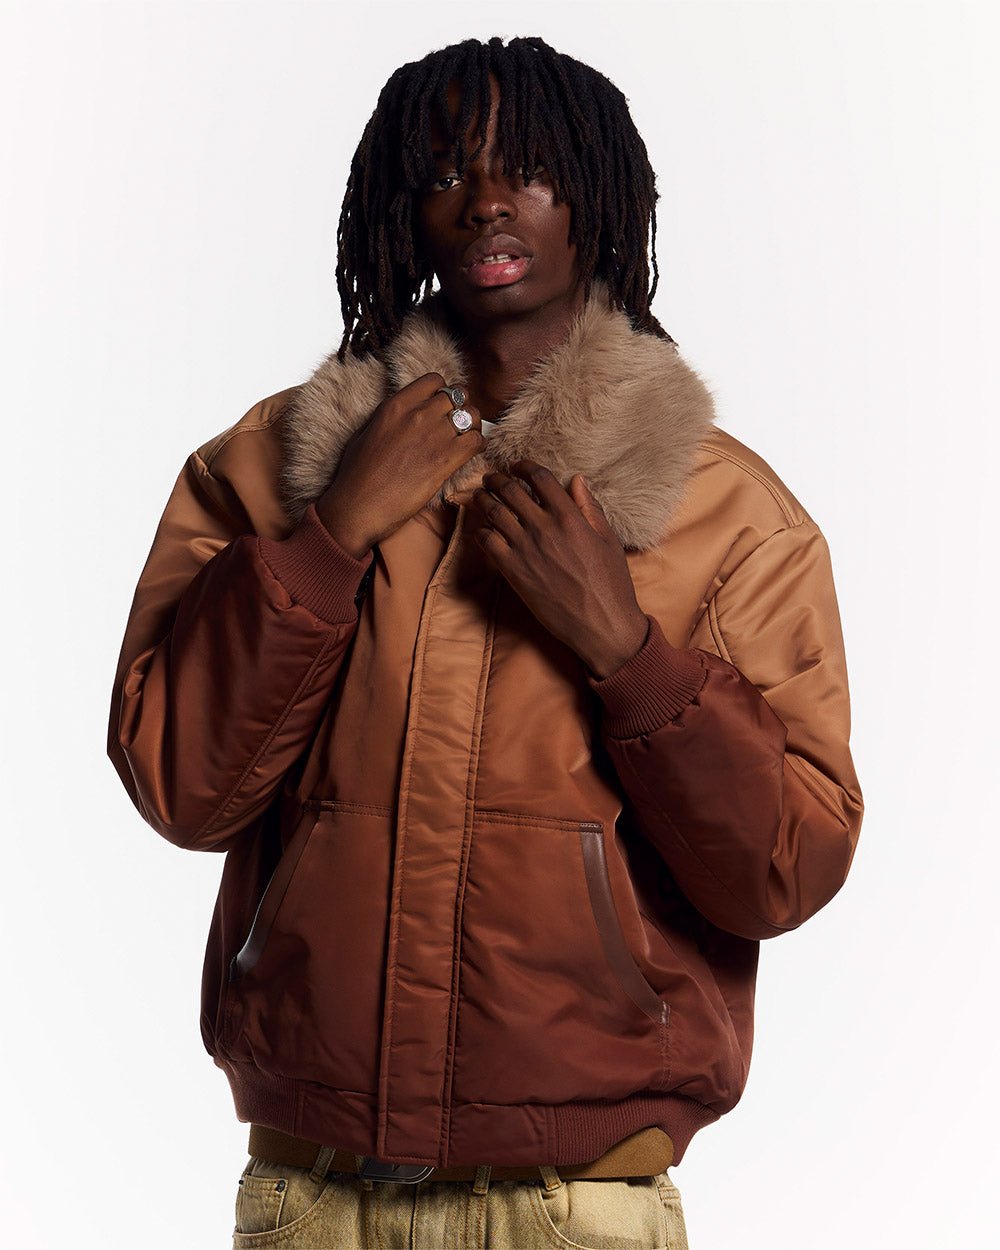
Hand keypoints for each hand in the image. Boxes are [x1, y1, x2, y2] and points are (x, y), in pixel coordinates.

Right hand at [315, 372, 486, 555]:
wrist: (360, 505)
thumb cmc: (357, 475)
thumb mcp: (366, 432)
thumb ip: (390, 418)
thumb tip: (404, 415)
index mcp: (396, 405)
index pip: (434, 380)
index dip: (442, 391)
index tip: (440, 405)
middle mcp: (418, 415)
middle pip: (457, 395)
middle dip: (460, 406)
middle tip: (457, 422)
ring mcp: (435, 436)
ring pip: (472, 415)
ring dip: (472, 424)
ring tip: (465, 437)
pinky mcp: (446, 460)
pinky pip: (477, 440)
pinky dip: (477, 445)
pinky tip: (468, 453)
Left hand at [467, 458, 649, 677]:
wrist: (601, 624)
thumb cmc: (610, 583)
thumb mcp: (608, 540)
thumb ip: (589, 508)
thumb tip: (576, 480)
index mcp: (569, 516)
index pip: (539, 478)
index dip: (524, 466)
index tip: (517, 466)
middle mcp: (544, 528)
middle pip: (510, 490)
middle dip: (496, 479)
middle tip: (491, 478)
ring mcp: (525, 549)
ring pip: (494, 512)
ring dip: (484, 500)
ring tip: (481, 497)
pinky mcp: (513, 571)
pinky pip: (487, 542)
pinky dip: (482, 531)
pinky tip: (484, 531)